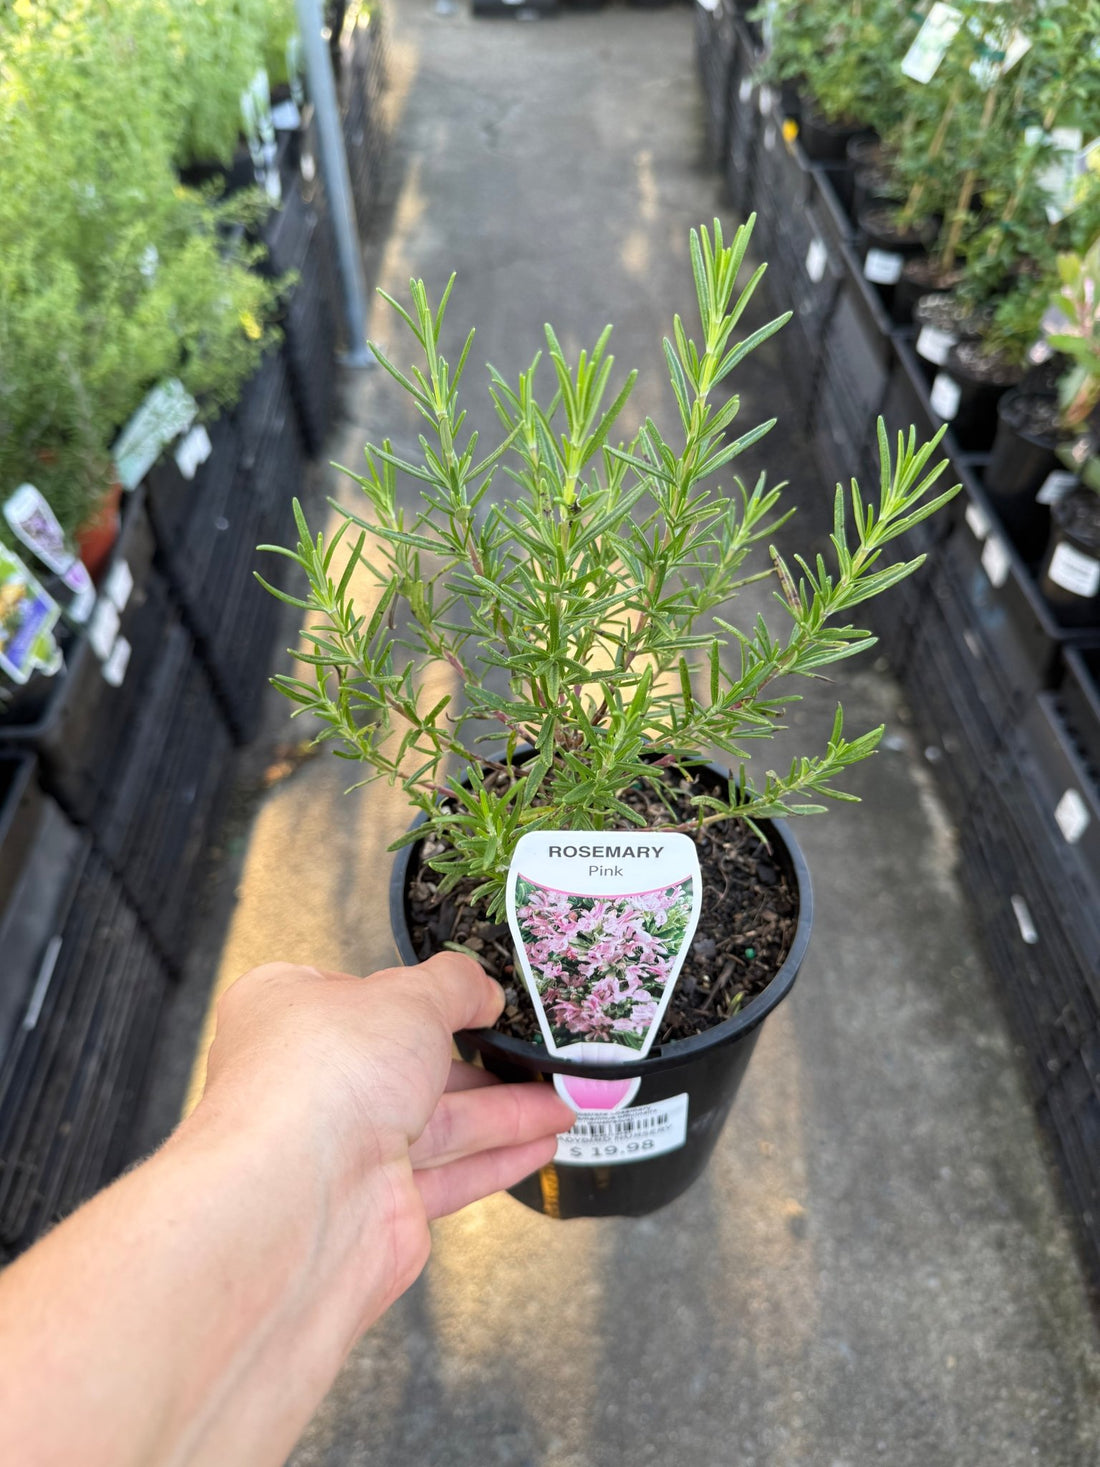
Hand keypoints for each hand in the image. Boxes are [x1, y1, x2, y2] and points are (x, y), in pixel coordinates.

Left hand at [197, 955, 572, 1314]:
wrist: (299, 1202)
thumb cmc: (320, 1082)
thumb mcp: (406, 997)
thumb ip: (453, 986)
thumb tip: (480, 987)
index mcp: (290, 1011)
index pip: (359, 992)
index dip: (416, 992)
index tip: (473, 995)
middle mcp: (310, 1081)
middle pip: (407, 1062)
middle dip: (477, 1061)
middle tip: (530, 1055)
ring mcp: (341, 1147)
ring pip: (436, 1121)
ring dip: (504, 1112)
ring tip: (559, 1102)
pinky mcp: (376, 1205)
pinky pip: (448, 1174)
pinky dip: (495, 1159)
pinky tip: (537, 1145)